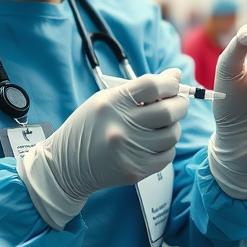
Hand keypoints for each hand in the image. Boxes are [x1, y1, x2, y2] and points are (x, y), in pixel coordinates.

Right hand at [17, 69, 188, 229]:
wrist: (67, 166)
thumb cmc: (88, 127)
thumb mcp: (105, 100)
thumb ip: (140, 88)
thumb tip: (176, 76)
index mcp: (112, 104)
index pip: (153, 85)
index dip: (170, 83)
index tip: (174, 84)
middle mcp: (121, 127)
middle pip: (169, 111)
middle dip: (180, 104)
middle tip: (178, 103)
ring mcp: (129, 151)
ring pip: (172, 134)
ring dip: (173, 126)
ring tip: (162, 124)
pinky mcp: (136, 170)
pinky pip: (167, 155)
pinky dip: (166, 146)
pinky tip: (154, 142)